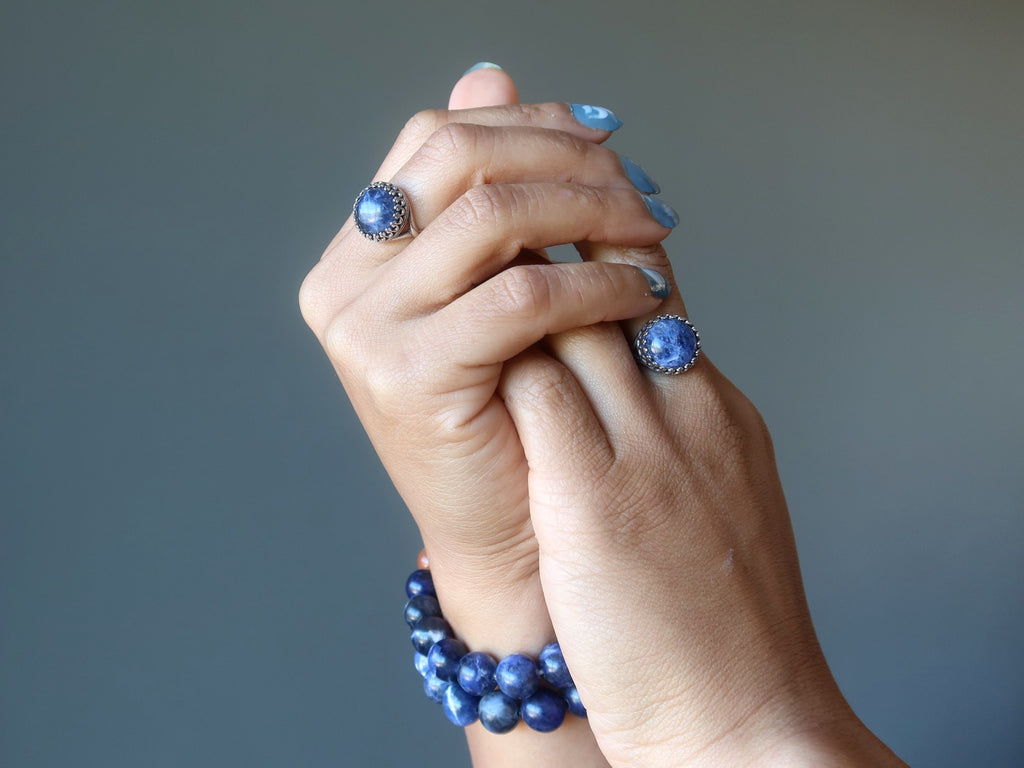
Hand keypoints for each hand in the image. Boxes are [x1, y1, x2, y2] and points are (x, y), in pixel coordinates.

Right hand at [299, 68, 671, 666]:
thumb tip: (489, 72)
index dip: (532, 125)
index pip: (440, 138)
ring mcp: (365, 328)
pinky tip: (646, 295)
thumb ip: (493, 189)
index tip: (608, 143)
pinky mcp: (407, 375)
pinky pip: (520, 296)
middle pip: (459, 157)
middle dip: (567, 158)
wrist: (512, 538)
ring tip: (652, 234)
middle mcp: (345, 280)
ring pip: (492, 216)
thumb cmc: (517, 414)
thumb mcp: (498, 286)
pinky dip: (597, 283)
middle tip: (638, 185)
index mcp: (360, 249)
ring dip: (592, 211)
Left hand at [499, 225, 907, 765]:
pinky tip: (458, 344)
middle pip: (613, 288)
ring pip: (571, 320)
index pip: (655, 295)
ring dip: (516, 290)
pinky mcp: (595, 499)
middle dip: (550, 247)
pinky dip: (498, 356)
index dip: (597, 251)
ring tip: (468, 276)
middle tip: (494, 231)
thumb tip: (627, 385)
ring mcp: (646, 449)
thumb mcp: (721, 494)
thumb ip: (679, 426)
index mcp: (719, 411)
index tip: (549, 231)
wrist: (746, 709)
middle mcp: (688, 412)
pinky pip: (537, 390)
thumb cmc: (729, 620)